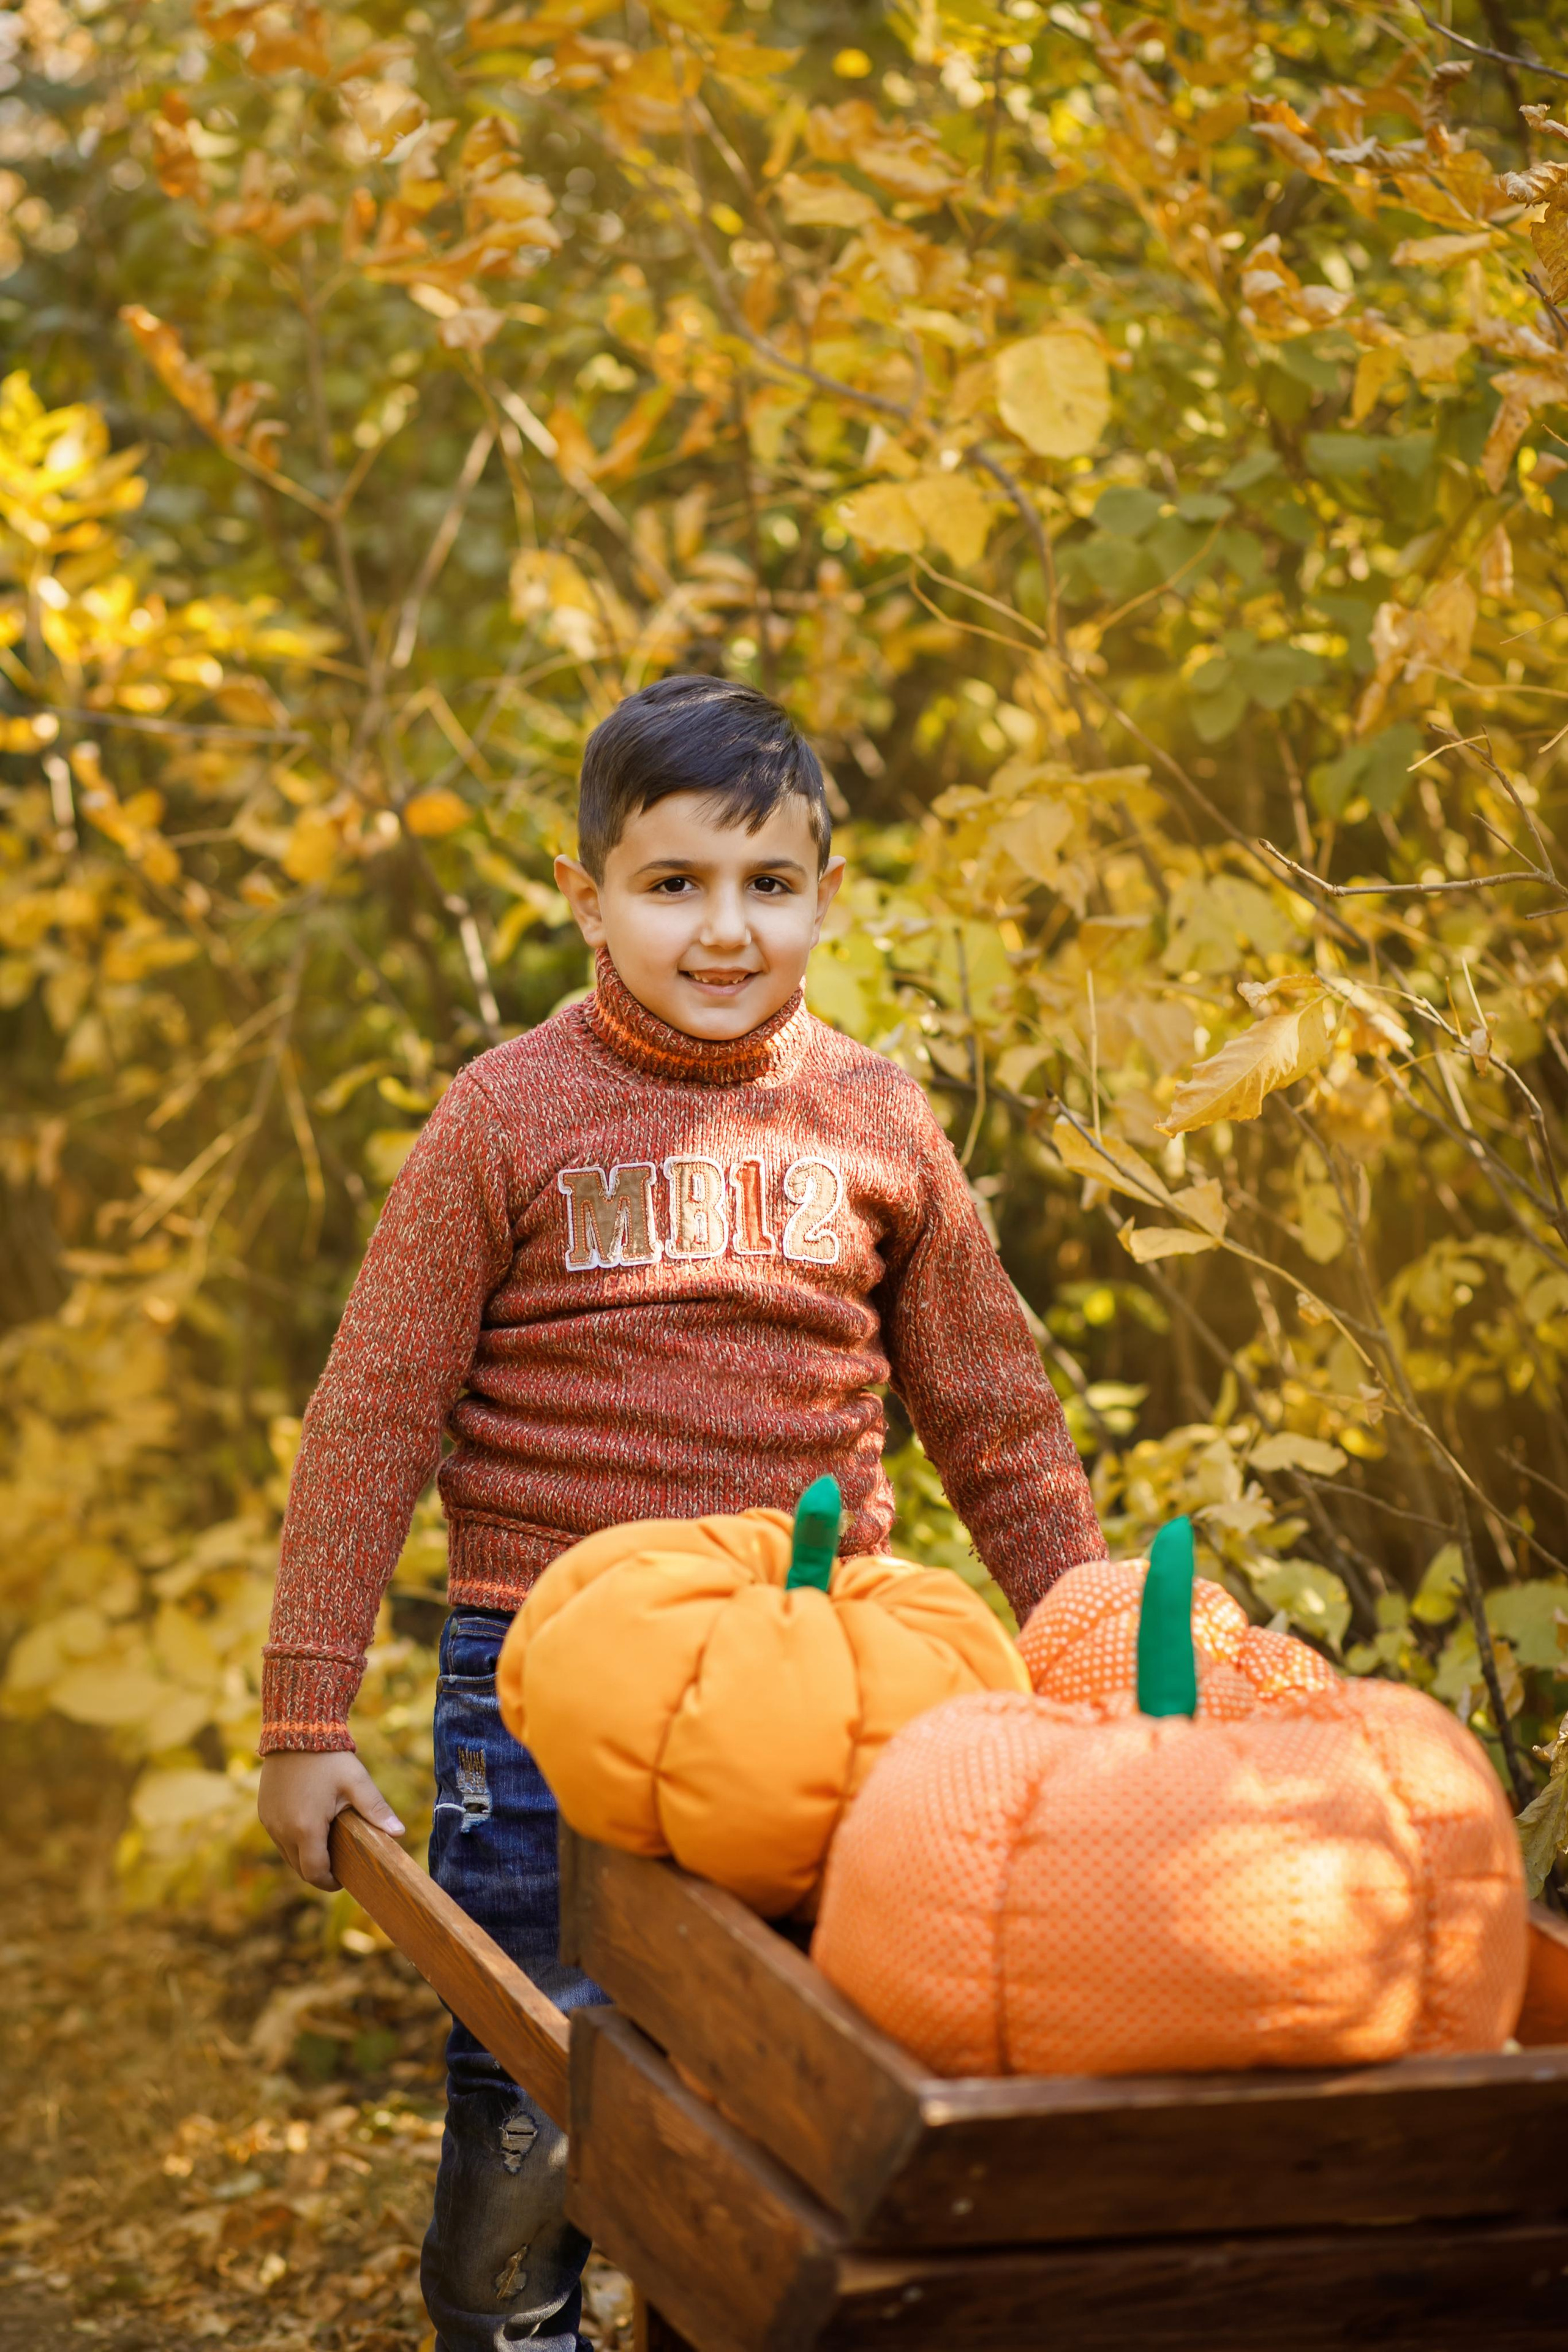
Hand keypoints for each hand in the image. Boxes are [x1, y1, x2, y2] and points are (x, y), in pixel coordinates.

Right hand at [258, 1750, 405, 1891]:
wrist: (297, 1729)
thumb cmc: (329, 1757)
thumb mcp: (356, 1783)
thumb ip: (376, 1810)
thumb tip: (399, 1833)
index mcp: (305, 1829)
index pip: (315, 1872)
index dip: (330, 1881)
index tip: (344, 1879)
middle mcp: (282, 1830)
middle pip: (300, 1868)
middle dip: (318, 1871)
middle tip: (339, 1864)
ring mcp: (270, 1821)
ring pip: (287, 1854)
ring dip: (304, 1856)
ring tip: (326, 1845)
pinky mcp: (263, 1812)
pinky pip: (278, 1837)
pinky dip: (292, 1840)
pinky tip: (309, 1827)